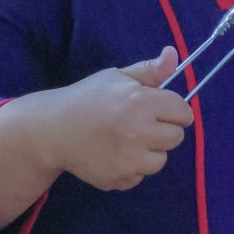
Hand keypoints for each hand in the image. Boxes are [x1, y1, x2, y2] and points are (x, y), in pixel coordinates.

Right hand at [45, 47, 193, 190]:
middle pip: (176, 137)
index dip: (175, 109)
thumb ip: (150, 71)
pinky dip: (131, 169)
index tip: (162, 109)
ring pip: (161, 160)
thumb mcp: (117, 78)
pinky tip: (114, 155)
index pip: (183, 111)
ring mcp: (128, 159)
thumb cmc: (87, 98)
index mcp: (140, 103)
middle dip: (163, 129)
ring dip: (149, 151)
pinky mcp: (118, 179)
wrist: (51, 130)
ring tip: (126, 140)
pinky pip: (140, 176)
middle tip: (141, 124)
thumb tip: (173, 54)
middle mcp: (138, 132)